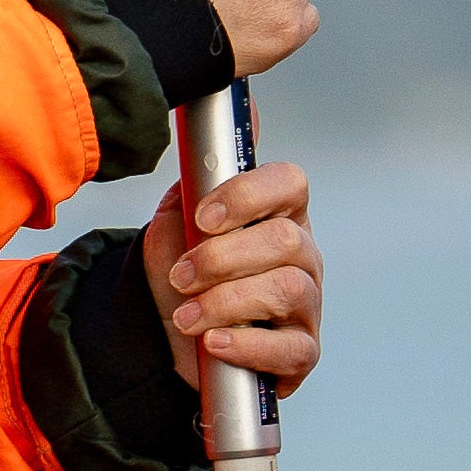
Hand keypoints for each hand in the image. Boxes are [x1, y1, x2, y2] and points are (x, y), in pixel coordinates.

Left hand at [143, 159, 319, 401]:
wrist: (164, 335)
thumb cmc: (182, 274)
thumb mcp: (178, 221)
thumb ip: (199, 176)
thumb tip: (231, 118)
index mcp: (278, 214)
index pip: (289, 183)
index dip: (248, 196)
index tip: (203, 216)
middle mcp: (302, 256)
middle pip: (286, 241)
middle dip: (224, 259)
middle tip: (182, 276)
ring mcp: (307, 304)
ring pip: (287, 290)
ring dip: (227, 302)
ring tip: (188, 316)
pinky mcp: (301, 352)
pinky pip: (290, 349)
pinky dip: (247, 346)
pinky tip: (215, 343)